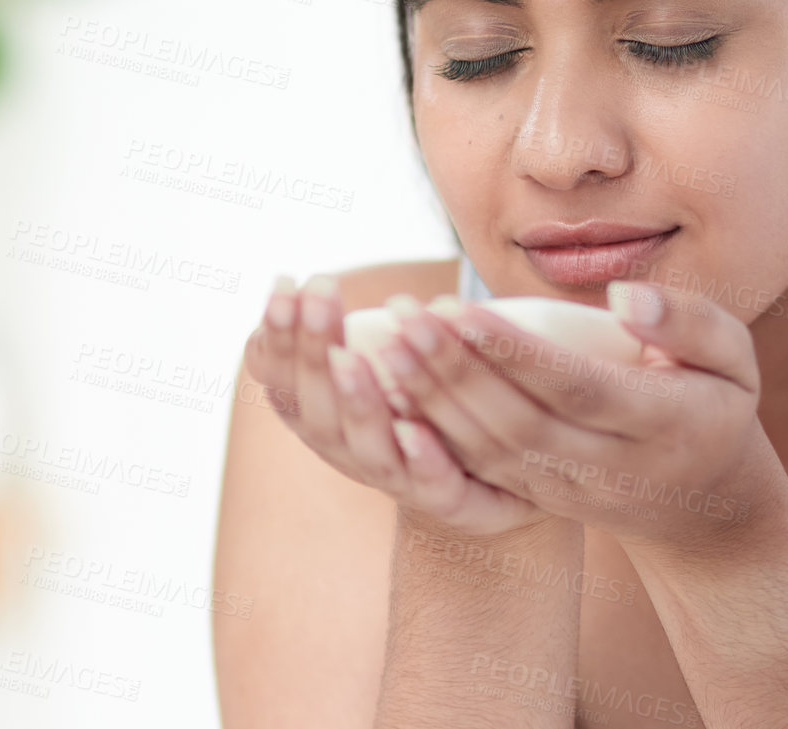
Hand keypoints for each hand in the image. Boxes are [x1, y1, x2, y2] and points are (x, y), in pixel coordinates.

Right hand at [243, 273, 554, 536]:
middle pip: (320, 415)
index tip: (286, 284)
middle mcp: (353, 457)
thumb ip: (337, 335)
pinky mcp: (456, 503)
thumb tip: (288, 288)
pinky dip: (421, 461)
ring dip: (357, 402)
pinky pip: (436, 490)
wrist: (507, 467)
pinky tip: (416, 427)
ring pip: (370, 454)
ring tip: (347, 357)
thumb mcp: (383, 357)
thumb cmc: (430, 395)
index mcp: (328, 422)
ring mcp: (401, 485)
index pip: (288, 384)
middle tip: (317, 296)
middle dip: (313, 353)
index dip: (280, 339)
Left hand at [384, 279, 765, 553]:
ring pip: (491, 453)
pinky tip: (393, 390)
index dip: (518, 355)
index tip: (463, 310)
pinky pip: (478, 470)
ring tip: (387, 345)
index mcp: (663, 424)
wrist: (707, 505)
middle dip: (457, 373)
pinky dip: (432, 432)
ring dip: (434, 401)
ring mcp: (572, 491)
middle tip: (406, 318)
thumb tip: (624, 298)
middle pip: (521, 425)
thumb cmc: (716, 402)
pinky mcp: (539, 499)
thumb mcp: (733, 356)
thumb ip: (689, 320)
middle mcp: (612, 467)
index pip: (579, 390)